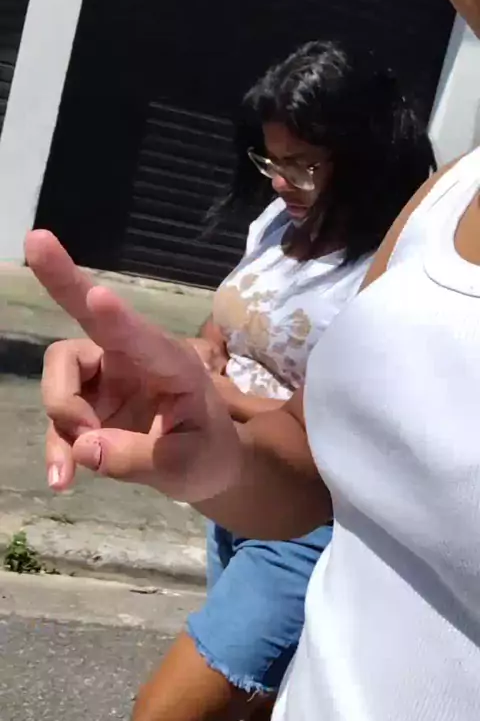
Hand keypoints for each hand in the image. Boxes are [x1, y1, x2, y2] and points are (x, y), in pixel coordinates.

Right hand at [25, 231, 241, 501]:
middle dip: (62, 280)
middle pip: (87, 314)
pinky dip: (56, 448)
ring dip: (63, 416)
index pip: (139, 335)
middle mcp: (131, 357)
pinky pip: (57, 418)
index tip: (98, 297)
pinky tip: (61, 480)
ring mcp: (105, 378)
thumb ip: (138, 458)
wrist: (209, 466)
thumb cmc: (209, 452)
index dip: (114, 318)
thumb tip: (84, 450)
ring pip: (60, 376)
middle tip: (36, 239)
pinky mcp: (87, 403)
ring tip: (87, 456)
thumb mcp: (188, 467)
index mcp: (169, 362)